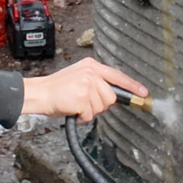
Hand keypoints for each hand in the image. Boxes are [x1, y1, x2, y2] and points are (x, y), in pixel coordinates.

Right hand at [19, 57, 146, 122]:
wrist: (39, 93)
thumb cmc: (56, 89)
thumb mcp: (79, 78)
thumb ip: (97, 83)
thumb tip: (113, 97)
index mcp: (91, 65)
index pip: (118, 75)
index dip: (132, 86)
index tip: (144, 93)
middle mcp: (91, 72)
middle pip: (111, 96)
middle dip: (99, 105)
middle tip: (83, 103)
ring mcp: (87, 84)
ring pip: (102, 107)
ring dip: (89, 111)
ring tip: (75, 104)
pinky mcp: (82, 97)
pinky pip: (90, 115)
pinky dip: (82, 117)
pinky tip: (72, 109)